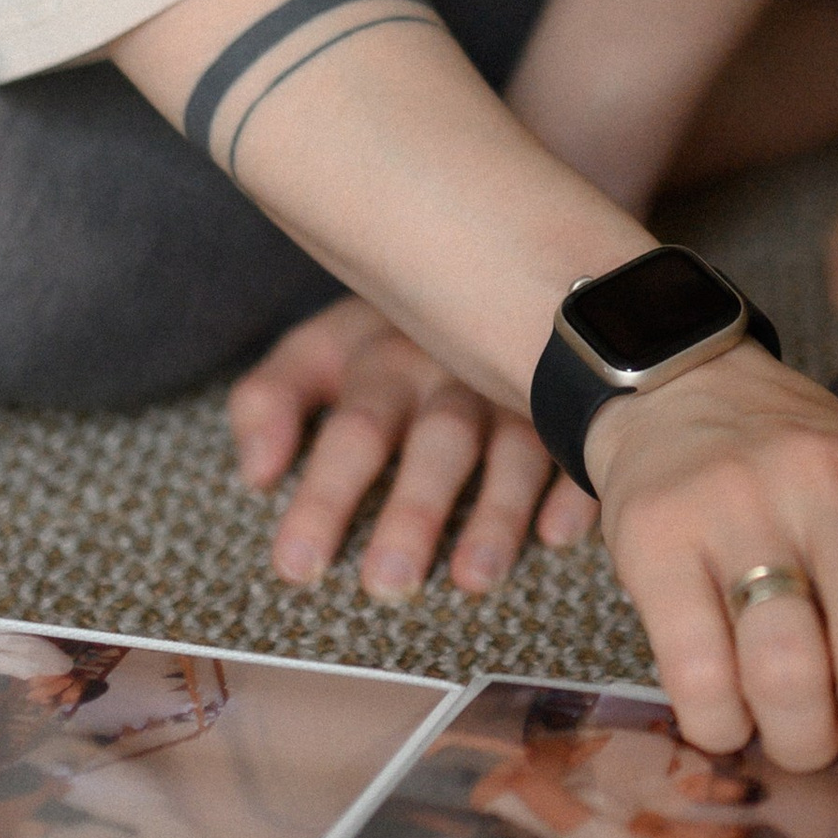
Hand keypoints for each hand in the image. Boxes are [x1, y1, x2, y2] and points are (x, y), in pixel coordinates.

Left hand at [231, 295, 590, 595]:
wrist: (485, 253)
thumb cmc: (387, 334)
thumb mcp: (318, 350)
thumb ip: (269, 401)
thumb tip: (257, 473)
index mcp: (385, 358)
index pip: (352, 430)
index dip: (323, 499)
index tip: (297, 567)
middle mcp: (455, 369)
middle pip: (436, 440)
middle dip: (414, 513)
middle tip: (388, 584)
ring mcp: (519, 383)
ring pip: (514, 445)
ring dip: (496, 513)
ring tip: (473, 579)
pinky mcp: (575, 397)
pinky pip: (581, 442)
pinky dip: (574, 487)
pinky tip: (558, 536)